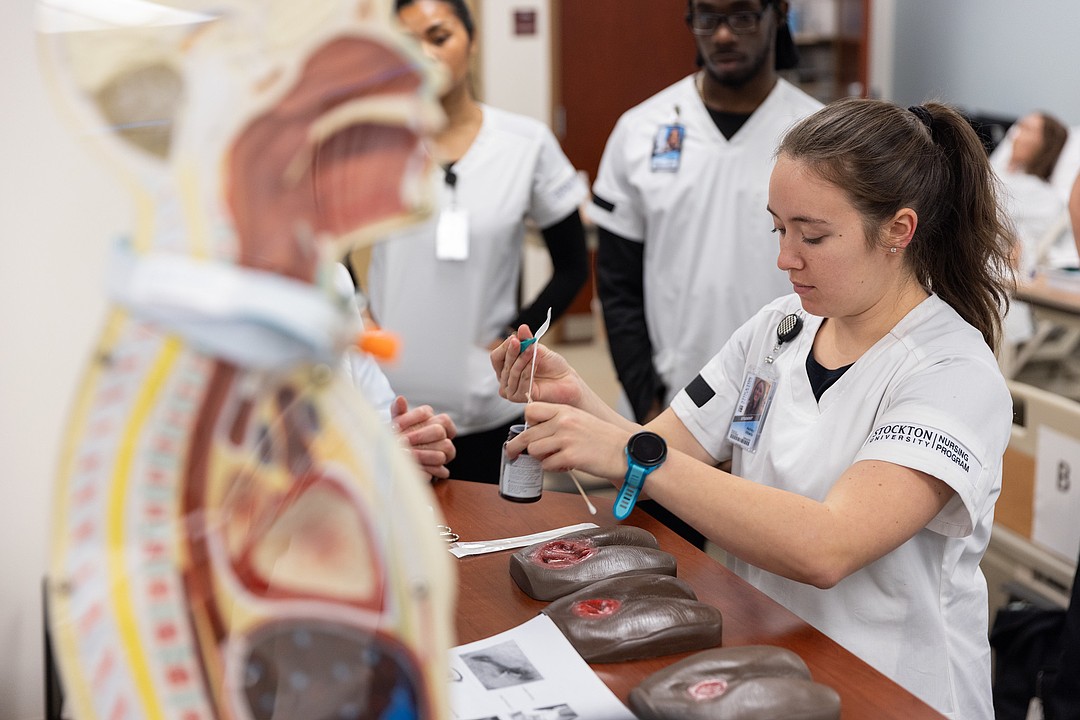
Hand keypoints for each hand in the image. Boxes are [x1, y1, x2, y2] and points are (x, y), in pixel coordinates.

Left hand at [390, 396, 456, 479]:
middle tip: (401, 441)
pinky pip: (442, 466)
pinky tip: (415, 467)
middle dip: (419, 436)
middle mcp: (442, 432)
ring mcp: (446, 449)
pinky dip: (429, 467)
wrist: (401, 457)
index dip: (411, 418)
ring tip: (406, 455)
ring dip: (424, 452)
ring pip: (446, 446)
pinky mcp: (443, 466)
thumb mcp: (398, 423)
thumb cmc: (402, 436)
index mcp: (432, 418)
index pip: (426, 412)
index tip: (395, 426)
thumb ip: (398, 410)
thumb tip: (400, 399)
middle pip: (438, 430)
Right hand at [491, 324, 583, 406]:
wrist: (567, 380)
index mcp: (507, 368)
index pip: (496, 357)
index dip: (505, 347)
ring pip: (511, 372)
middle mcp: (506, 380)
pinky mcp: (519, 397)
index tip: (515, 338)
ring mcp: (511, 391)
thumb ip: (527, 340)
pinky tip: (536, 363)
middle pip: (502, 364)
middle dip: (513, 351)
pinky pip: (520, 381)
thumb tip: (522, 328)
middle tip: (521, 342)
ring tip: (533, 351)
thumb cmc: (552, 367)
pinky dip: (528, 370)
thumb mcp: (538, 349)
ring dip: (522, 359)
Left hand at [506, 402, 629, 481]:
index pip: (531, 409)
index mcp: (565, 410)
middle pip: (527, 434)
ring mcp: (566, 439)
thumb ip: (559, 421)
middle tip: (512, 453)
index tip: (528, 430)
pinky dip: (553, 468)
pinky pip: (547, 465)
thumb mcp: (580, 420)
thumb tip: (535, 432)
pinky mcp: (570, 457)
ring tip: (554, 459)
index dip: (526, 422)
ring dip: (540, 458)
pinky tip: (566, 466)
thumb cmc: (604, 438)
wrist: (626, 451)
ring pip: (534, 450)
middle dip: (517, 446)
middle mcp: (563, 422)